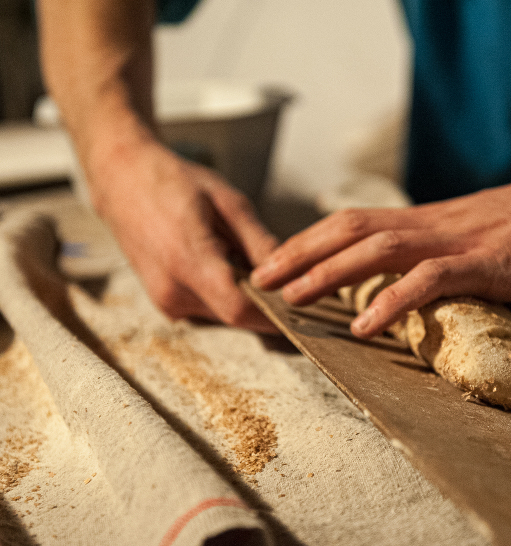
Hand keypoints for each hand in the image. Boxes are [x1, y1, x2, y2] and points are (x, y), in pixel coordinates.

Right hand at [90, 136, 278, 331]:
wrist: (122, 178)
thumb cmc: (174, 182)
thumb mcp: (228, 203)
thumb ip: (260, 243)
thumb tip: (293, 274)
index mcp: (188, 261)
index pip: (240, 310)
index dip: (275, 314)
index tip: (301, 307)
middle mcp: (173, 290)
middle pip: (235, 315)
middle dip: (264, 302)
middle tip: (286, 279)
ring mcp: (165, 300)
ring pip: (223, 313)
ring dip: (243, 296)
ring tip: (246, 260)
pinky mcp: (164, 302)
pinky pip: (207, 307)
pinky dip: (225, 292)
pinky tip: (226, 264)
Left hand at [253, 143, 510, 337]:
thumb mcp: (487, 234)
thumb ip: (451, 251)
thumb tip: (421, 277)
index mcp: (433, 220)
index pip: (357, 223)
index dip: (312, 241)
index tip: (279, 262)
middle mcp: (436, 224)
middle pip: (351, 230)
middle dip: (299, 254)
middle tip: (258, 280)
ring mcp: (461, 240)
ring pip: (378, 250)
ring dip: (328, 275)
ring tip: (289, 300)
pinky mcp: (490, 261)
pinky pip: (431, 279)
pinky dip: (392, 300)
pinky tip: (365, 326)